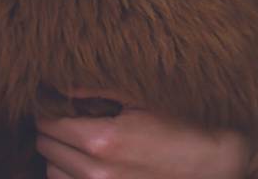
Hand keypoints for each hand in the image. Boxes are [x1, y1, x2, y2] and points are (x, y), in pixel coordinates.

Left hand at [36, 90, 252, 178]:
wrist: (213, 164)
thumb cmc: (176, 127)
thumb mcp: (134, 100)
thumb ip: (91, 92)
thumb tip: (58, 86)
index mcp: (101, 140)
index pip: (46, 124)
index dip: (45, 110)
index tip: (50, 103)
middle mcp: (98, 172)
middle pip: (45, 147)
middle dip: (49, 130)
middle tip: (62, 118)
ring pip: (52, 172)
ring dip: (57, 155)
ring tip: (73, 142)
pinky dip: (69, 175)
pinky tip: (83, 163)